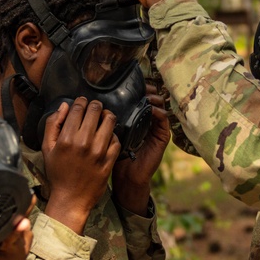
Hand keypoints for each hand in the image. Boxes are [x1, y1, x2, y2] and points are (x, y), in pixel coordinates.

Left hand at [0, 207, 32, 259]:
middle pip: (22, 224)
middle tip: (24, 202)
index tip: (26, 191)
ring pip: (12, 239)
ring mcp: (15, 254)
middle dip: (22, 214)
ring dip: (11, 232)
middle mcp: (21, 241)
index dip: (24, 203)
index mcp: (20, 233)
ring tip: (15, 224)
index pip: (23, 214)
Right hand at [40, 97, 120, 233]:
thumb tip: (64, 106)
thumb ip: (53, 124)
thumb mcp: (47, 148)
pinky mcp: (109, 160)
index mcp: (67, 138)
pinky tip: (108, 136)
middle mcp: (84, 143)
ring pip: (110, 121)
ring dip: (107, 116)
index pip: (78, 108)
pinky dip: (113, 134)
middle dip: (95, 105)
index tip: (82, 102)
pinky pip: (117, 139)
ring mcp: (99, 152)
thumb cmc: (57, 173)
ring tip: (103, 118)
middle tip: (94, 108)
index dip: (81, 101)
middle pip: (96, 110)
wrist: (71, 199)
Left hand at [112, 84, 170, 214]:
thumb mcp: (106, 134)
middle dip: (146, 90)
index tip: (129, 82)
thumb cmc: (113, 156)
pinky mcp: (162, 137)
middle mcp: (146, 121)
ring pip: (160, 106)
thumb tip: (96, 100)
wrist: (125, 177)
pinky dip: (158, 112)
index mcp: (133, 118)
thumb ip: (104, 119)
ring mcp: (155, 129)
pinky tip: (150, 109)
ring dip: (153, 98)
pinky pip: (164, 120)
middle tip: (141, 85)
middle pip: (150, 99)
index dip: (136, 88)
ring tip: (146, 95)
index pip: (138, 98)